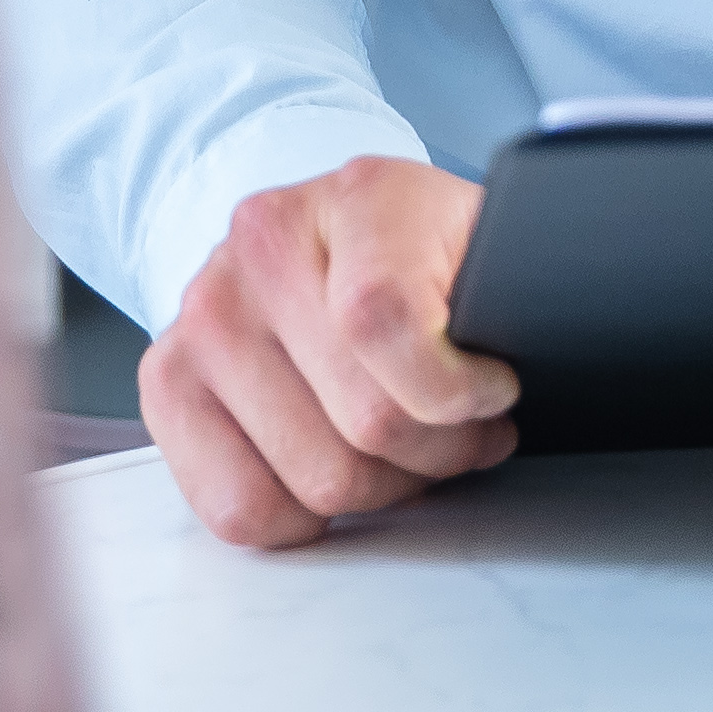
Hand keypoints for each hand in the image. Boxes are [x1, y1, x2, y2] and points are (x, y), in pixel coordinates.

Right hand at [138, 155, 517, 548]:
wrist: (321, 232)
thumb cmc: (417, 253)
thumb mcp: (477, 239)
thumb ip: (510, 282)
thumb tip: (546, 330)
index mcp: (353, 197)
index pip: (386, 322)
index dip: (457, 390)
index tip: (494, 394)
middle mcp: (259, 246)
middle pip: (366, 421)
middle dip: (438, 451)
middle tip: (461, 432)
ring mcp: (202, 315)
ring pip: (317, 479)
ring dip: (383, 487)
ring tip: (406, 447)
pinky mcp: (166, 382)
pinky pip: (243, 508)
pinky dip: (306, 515)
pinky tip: (336, 463)